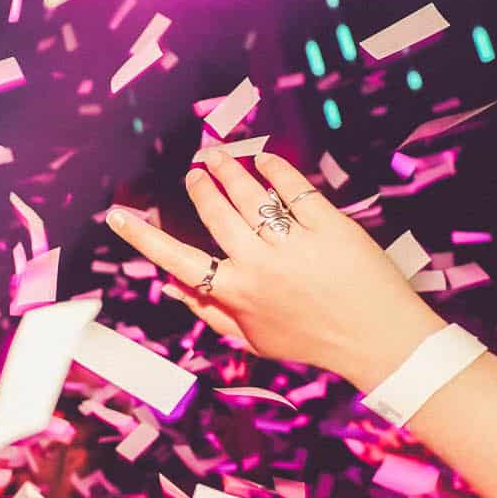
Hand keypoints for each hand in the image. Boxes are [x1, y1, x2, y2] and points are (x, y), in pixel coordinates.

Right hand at [107, 150, 444, 387]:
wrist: (379, 339)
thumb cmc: (313, 341)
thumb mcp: (254, 337)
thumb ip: (210, 312)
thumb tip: (171, 286)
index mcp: (236, 294)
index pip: (177, 260)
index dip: (143, 236)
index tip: (117, 216)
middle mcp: (260, 266)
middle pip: (216, 213)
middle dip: (199, 187)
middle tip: (194, 172)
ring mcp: (295, 245)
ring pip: (249, 196)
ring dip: (228, 170)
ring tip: (216, 156)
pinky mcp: (329, 228)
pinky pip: (295, 190)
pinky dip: (275, 170)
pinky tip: (263, 159)